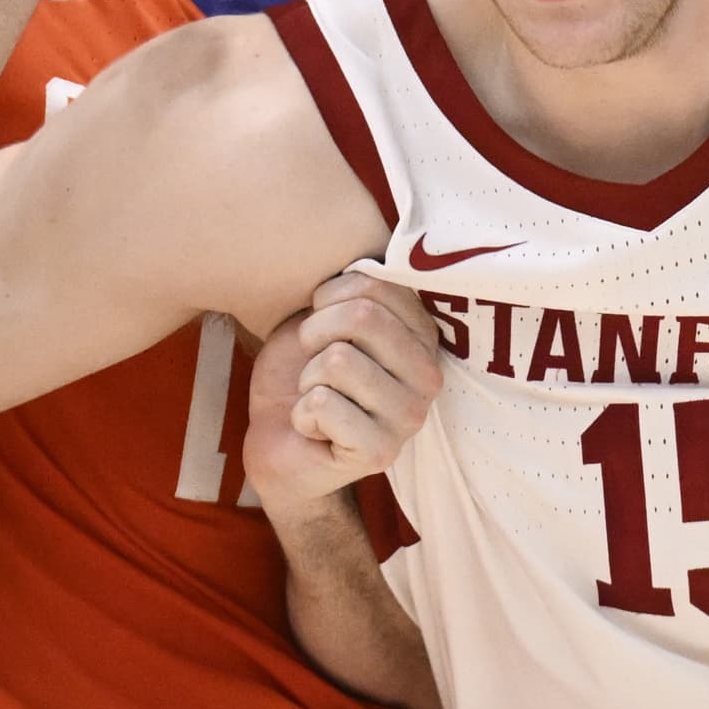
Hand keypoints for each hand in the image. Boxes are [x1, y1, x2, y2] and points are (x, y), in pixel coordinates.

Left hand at [243, 272, 446, 510]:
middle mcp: (428, 377)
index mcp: (422, 337)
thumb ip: (349, 291)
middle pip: (362, 317)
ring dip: (308, 380)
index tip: (318, 322)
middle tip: (312, 364)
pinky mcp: (381, 453)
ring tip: (316, 397)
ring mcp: (409, 417)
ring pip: (338, 361)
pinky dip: (301, 414)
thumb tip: (357, 255)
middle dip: (313, 336)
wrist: (280, 444)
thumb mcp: (322, 320)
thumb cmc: (303, 375)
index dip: (327, 298)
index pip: (376, 286)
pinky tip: (314, 428)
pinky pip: (323, 405)